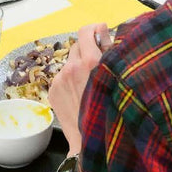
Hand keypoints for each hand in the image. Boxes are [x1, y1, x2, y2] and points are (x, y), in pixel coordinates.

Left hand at [48, 23, 110, 155]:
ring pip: (70, 61)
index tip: (102, 37)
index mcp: (91, 62)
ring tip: (89, 83)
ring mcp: (60, 79)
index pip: (88, 30)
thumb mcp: (118, 78)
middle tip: (98, 63)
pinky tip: (80, 94)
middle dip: (88, 49)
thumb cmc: (111, 112)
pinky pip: (62, 76)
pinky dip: (70, 80)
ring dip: (79, 65)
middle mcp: (73, 67)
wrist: (91, 140)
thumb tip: (105, 37)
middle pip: (78, 44)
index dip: (96, 31)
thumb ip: (112, 54)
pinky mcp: (53, 90)